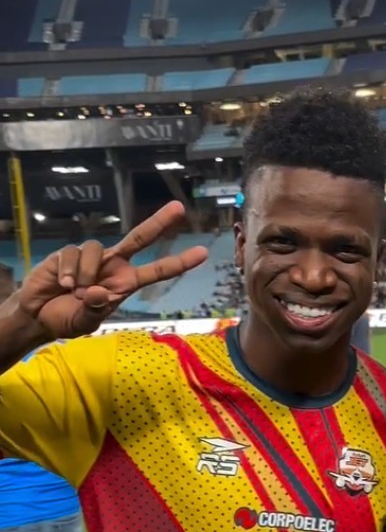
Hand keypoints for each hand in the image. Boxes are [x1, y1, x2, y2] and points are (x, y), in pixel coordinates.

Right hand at [16, 201, 207, 338]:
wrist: (37, 315)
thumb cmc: (67, 318)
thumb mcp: (84, 323)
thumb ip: (93, 310)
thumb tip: (100, 292)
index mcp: (126, 283)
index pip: (158, 271)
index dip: (180, 262)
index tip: (202, 253)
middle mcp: (114, 265)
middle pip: (140, 237)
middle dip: (159, 221)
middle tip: (180, 208)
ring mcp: (93, 257)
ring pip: (96, 249)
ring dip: (85, 273)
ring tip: (74, 292)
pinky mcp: (69, 253)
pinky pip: (73, 254)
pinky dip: (69, 272)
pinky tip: (63, 284)